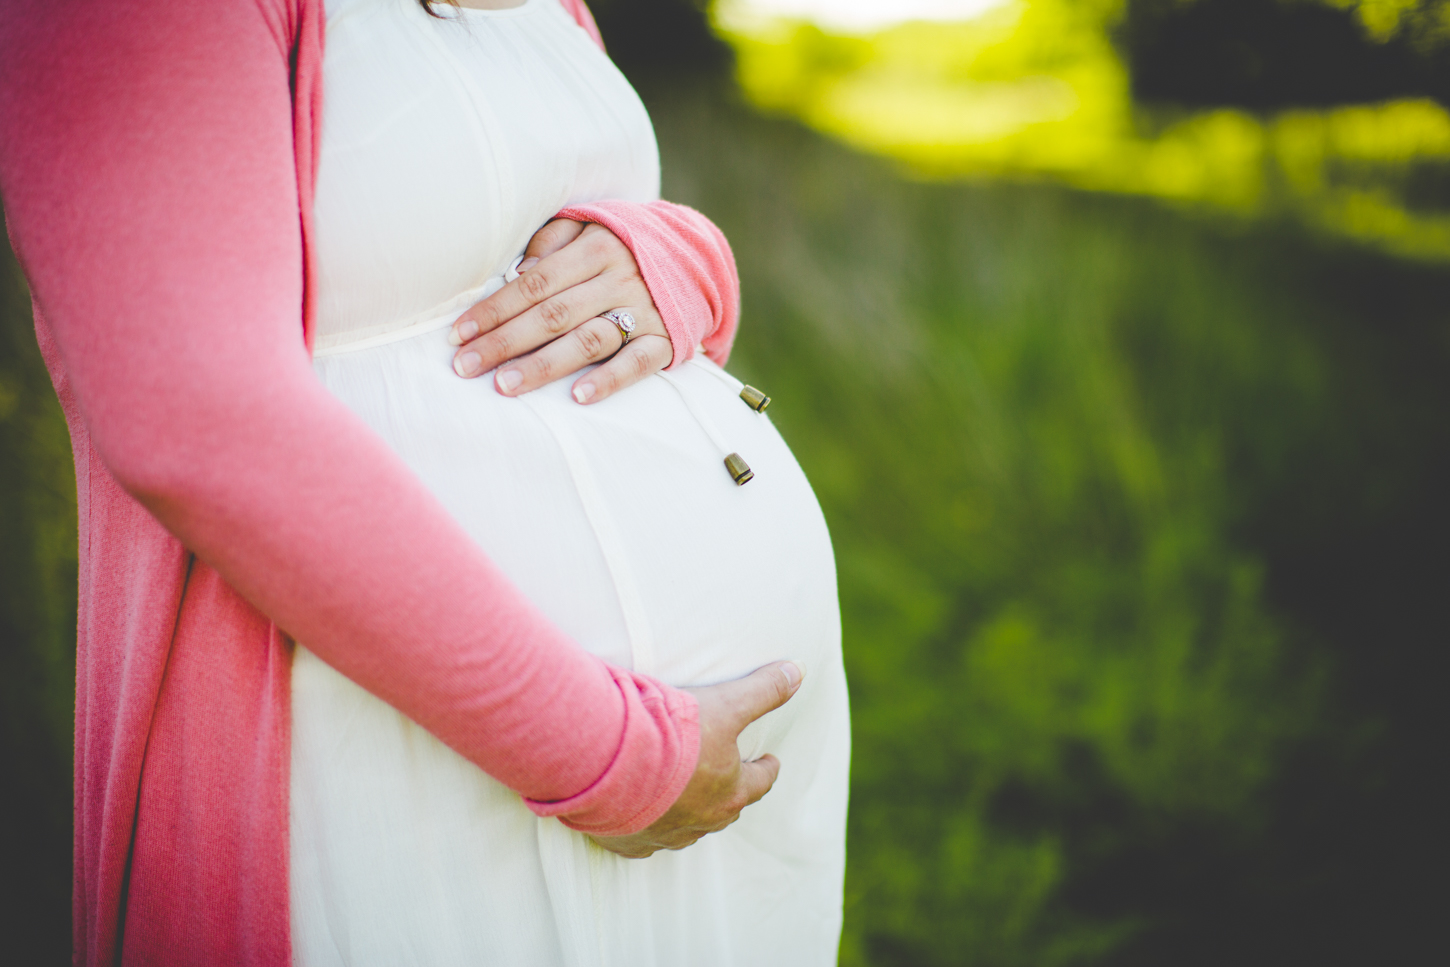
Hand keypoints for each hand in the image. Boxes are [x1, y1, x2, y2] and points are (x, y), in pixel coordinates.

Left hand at [449, 219, 673, 403]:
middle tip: (466, 366)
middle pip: (554, 314)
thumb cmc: (624, 248)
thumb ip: (553, 240)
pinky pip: (639, 363)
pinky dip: (610, 380)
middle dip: (505, 342)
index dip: (496, 308)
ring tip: (505, 385)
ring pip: (589, 340)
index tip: (460, 334)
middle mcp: (620, 279)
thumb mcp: (591, 228)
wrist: (697, 260)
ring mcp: (645, 312)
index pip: (535, 282)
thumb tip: (519, 271)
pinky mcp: (667, 341)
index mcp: (597, 249)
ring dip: (545, 365)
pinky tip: (579, 397)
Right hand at [590, 660, 805, 858]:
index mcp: (729, 792)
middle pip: (726, 809)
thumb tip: (798, 670)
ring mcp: (664, 835)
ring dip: (689, 811)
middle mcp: (702, 821)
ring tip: (686, 796)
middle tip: (730, 777)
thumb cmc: (674, 734)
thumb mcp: (726, 704)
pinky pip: (643, 842)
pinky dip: (647, 829)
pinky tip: (642, 821)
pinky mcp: (629, 840)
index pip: (760, 782)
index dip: (766, 770)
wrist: (609, 759)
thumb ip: (763, 690)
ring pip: (687, 828)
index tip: (770, 761)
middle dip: (730, 792)